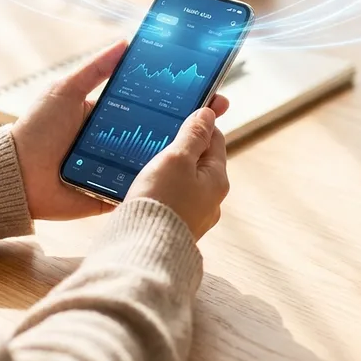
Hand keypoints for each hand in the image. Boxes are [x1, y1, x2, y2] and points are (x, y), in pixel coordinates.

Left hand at [11, 41, 229, 220]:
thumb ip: (95, 69)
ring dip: (181, 153)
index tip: (207, 89)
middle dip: (191, 124)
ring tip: (212, 144)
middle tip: (219, 114)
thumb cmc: (37, 130)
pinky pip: (142, 187)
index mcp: (111, 116)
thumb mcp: (66, 91)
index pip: (154, 104)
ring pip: (157, 160)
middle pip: (162, 131)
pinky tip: (186, 176)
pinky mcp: (114, 193)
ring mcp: (119, 168)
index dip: (179, 97)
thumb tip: (125, 42)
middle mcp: (119, 141)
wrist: (16, 175)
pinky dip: (161, 183)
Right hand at [125, 107, 228, 239]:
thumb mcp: (176, 158)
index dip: (199, 123)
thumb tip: (208, 113)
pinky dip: (162, 189)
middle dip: (182, 148)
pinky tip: (145, 187)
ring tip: (147, 163)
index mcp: (217, 179)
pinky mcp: (176, 227)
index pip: (215, 139)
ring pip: (185, 181)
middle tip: (159, 138)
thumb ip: (193, 135)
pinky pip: (173, 200)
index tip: (182, 112)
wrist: (143, 248)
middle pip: (200, 161)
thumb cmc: (161, 201)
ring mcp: (195, 216)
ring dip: (170, 170)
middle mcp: (212, 200)